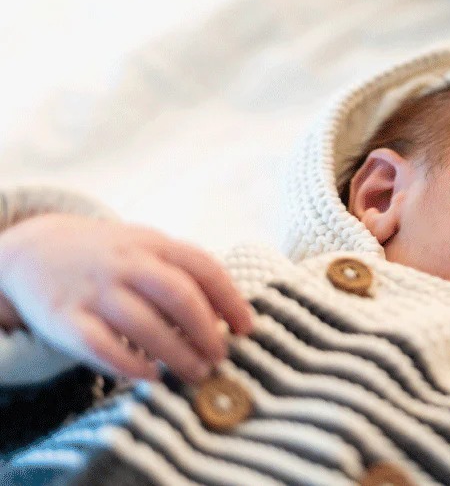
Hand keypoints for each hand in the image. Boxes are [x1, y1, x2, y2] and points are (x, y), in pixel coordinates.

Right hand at [0, 214, 253, 382]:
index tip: (246, 328)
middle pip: (178, 295)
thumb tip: (228, 316)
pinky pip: (100, 345)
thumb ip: (182, 272)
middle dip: (206, 330)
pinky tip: (151, 377)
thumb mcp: (145, 247)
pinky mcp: (63, 318)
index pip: (203, 267)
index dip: (231, 300)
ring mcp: (94, 290)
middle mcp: (125, 264)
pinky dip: (129, 364)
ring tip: (196, 373)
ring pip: (143, 324)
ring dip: (176, 353)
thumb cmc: (107, 257)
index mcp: (153, 245)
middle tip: (221, 357)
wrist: (30, 249)